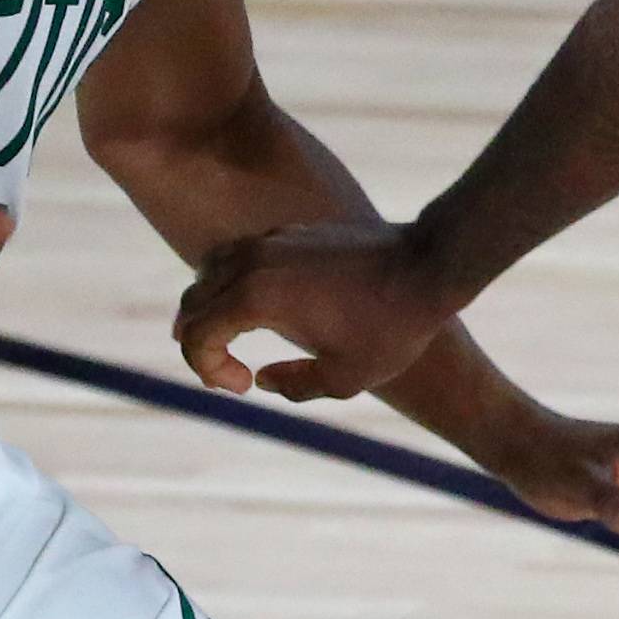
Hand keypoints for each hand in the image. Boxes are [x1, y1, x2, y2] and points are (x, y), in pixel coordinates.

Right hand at [175, 221, 456, 400]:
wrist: (427, 267)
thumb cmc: (390, 327)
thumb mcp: (345, 378)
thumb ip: (294, 386)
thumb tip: (263, 379)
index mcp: (256, 298)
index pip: (196, 337)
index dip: (208, 371)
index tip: (244, 386)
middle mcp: (253, 262)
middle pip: (192, 302)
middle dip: (199, 343)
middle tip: (228, 371)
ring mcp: (270, 241)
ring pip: (209, 271)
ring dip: (209, 308)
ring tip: (231, 337)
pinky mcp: (289, 233)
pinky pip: (238, 255)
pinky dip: (231, 283)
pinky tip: (262, 307)